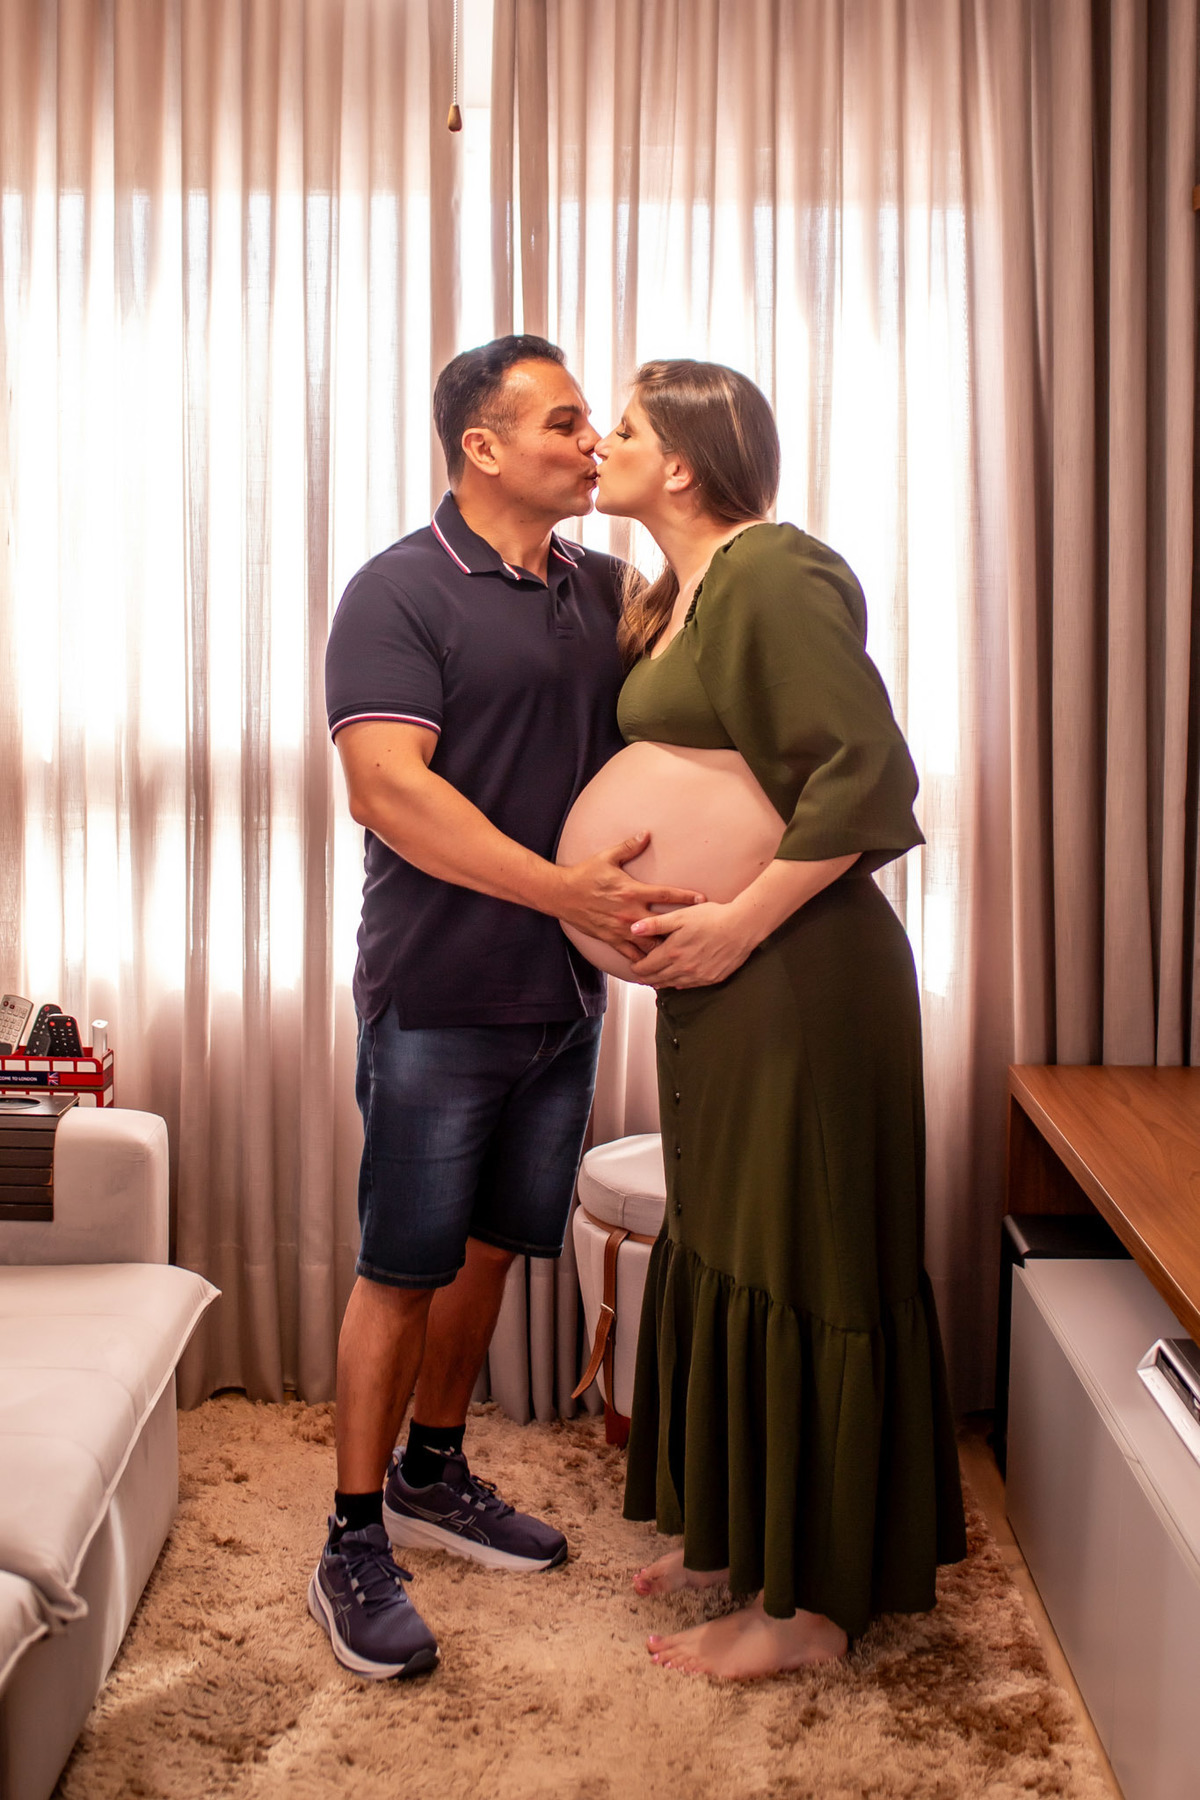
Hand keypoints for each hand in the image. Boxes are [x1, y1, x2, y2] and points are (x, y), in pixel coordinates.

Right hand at [557, 833, 703, 962]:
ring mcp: (620, 928)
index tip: (703, 900)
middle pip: (663, 925)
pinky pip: (631, 954)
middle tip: (700, 935)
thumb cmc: (584, 874)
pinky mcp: (611, 939)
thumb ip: (629, 847)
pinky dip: (644, 960)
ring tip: (682, 955)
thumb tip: (646, 834)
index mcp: (632, 891)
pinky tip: (657, 967)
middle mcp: (629, 912)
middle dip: (681, 930)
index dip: (686, 897)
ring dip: (665, 949)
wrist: (561, 894)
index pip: (666, 894)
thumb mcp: (607, 857)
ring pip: (649, 945)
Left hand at [628, 899, 757, 987]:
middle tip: (640, 977)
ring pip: (673, 984)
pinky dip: (680, 983)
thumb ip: (656, 924)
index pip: (647, 966)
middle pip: (658, 978)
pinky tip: (677, 982)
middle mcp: (683, 968)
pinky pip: (690, 985)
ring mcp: (698, 975)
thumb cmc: (712, 917)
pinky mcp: (712, 978)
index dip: (637, 967)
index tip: (633, 966)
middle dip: (646, 978)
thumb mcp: (681, 916)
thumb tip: (633, 929)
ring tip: (654, 981)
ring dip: (661, 983)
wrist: (742, 927)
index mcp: (673, 952)